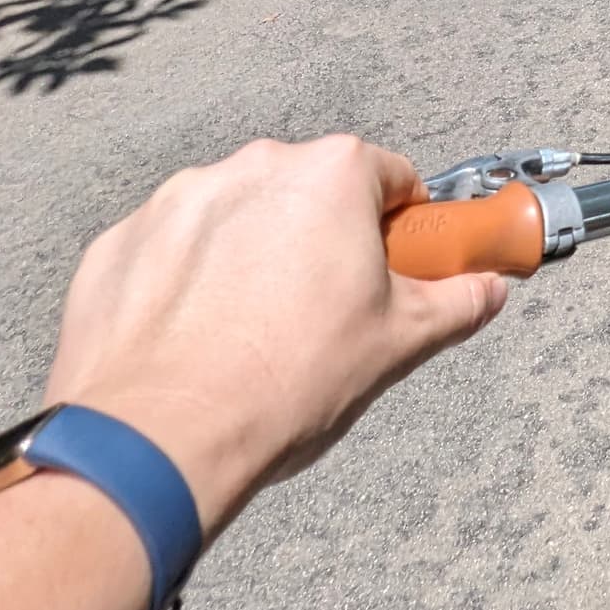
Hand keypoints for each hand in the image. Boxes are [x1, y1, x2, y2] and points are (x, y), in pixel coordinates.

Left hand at [43, 136, 507, 537]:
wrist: (159, 441)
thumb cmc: (283, 385)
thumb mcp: (397, 344)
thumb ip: (455, 303)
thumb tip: (488, 291)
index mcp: (331, 176)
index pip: (392, 179)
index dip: (402, 228)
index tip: (398, 269)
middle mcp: (255, 168)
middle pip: (310, 193)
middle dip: (323, 242)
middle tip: (326, 315)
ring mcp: (180, 201)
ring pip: (237, 218)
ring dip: (252, 258)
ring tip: (253, 339)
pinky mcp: (122, 242)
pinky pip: (171, 251)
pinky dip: (187, 284)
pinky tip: (197, 343)